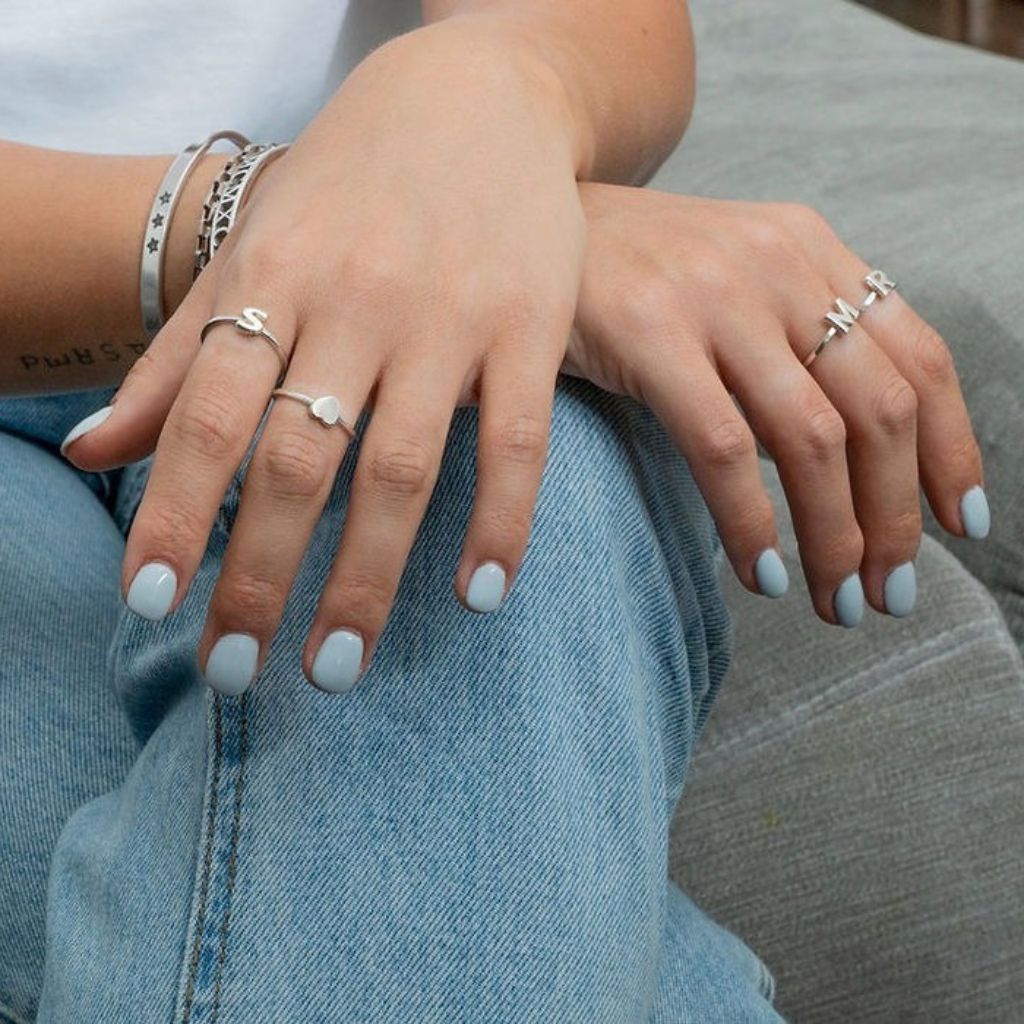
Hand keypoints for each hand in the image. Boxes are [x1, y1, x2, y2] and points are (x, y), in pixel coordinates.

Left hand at [63, 23, 586, 693]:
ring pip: (401, 468)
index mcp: (274, 277)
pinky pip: (515, 440)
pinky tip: (479, 596)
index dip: (175, 512)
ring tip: (334, 668)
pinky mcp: (531, 326)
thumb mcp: (252, 250)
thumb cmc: (350, 186)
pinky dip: (501, 522)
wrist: (478, 97)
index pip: (207, 414)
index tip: (151, 605)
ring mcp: (450, 316)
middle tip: (232, 673)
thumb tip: (89, 455)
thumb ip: (175, 357)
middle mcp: (357, 301)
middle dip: (259, 576)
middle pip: (298, 459)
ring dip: (365, 578)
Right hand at [566, 183, 987, 625]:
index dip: (951, 449)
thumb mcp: (731, 279)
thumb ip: (790, 338)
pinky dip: (754, 524)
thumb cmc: (634, 270)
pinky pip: (725, 447)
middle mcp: (779, 264)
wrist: (536, 210)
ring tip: (837, 601)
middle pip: (879, 408)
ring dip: (835, 537)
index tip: (958, 522)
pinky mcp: (649, 331)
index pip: (919, 356)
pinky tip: (762, 573)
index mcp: (811, 251)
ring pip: (813, 438)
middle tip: (891, 591)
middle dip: (896, 516)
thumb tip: (848, 451)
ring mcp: (715, 294)